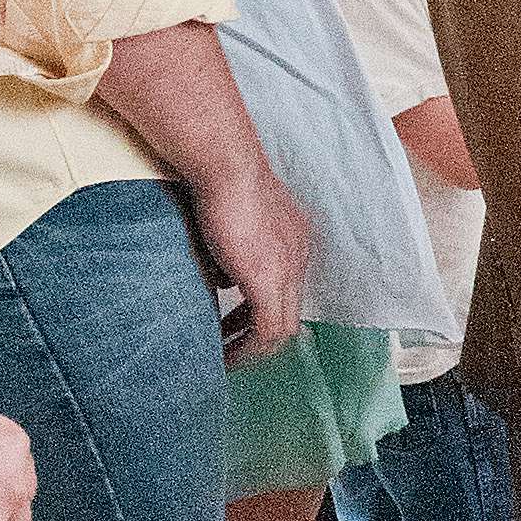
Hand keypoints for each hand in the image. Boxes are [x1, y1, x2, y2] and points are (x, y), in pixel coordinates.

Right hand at [192, 144, 310, 360]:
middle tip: (230, 346)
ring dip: (253, 347)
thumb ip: (231, 250)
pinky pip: (268, 330)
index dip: (261, 310)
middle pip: (288, 312)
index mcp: (293, 238)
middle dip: (257, 334)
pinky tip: (227, 355)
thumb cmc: (221, 178)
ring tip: (226, 355)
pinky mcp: (269, 280)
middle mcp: (298, 255)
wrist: (226, 165)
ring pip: (281, 328)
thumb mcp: (229, 220)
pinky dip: (249, 348)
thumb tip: (222, 278)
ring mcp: (289, 269)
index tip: (236, 322)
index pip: (287, 288)